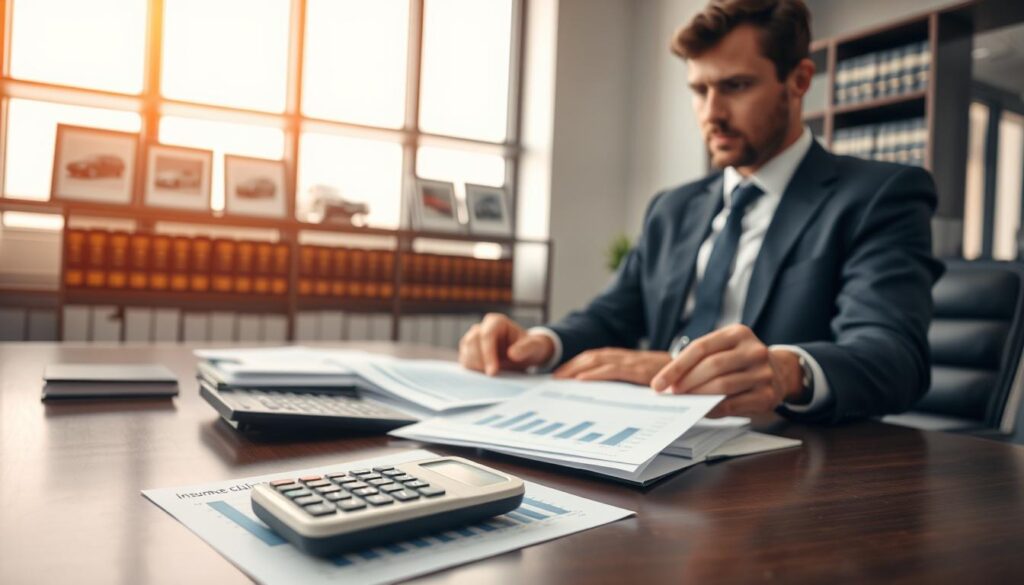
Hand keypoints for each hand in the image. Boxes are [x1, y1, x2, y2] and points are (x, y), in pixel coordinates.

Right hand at [459, 313, 554, 375]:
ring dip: (475, 366)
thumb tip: (512, 354)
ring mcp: (473, 339)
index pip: (487, 335)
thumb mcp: (534, 347)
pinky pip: (464, 360)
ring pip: (465, 351)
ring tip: (490, 376)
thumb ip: (526, 348)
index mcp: (497, 322)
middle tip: (491, 376)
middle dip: (480, 361)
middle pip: (472, 341)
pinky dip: (472, 369)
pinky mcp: (468, 351)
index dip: (488, 354)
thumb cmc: (529, 348)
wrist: (524, 355)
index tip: (493, 371)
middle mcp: (482, 327)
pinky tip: (483, 376)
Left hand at [553, 348, 671, 385]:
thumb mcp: (645, 379)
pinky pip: (612, 370)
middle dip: (571, 366)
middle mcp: (626, 357)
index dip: (576, 363)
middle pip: (592, 357)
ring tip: (561, 378)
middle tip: (555, 378)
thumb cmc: (670, 380)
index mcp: (626, 358)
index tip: (561, 374)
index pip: (596, 357)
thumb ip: (628, 381)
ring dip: (576, 369)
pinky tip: (581, 379)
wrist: (694, 373)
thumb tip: (608, 394)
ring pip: (598, 361)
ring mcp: (632, 363)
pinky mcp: (639, 371)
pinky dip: (595, 373)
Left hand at [650, 324, 803, 416]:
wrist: (780, 371)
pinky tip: (702, 410)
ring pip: (722, 386)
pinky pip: (733, 405)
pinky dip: (713, 409)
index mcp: (738, 333)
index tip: (658, 383)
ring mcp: (763, 373)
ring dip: (698, 396)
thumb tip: (670, 383)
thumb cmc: (740, 361)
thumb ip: (701, 360)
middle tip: (671, 394)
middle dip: (686, 382)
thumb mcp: (725, 349)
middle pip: (711, 366)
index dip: (675, 367)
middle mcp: (754, 350)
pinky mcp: (768, 394)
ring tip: (685, 401)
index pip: (700, 348)